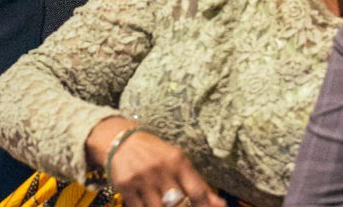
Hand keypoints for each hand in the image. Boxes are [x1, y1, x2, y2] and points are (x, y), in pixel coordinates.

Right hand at [83, 118, 224, 206]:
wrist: (122, 141)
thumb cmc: (156, 153)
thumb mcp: (178, 161)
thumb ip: (198, 184)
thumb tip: (220, 204)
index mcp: (178, 161)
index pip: (197, 191)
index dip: (205, 206)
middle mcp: (161, 169)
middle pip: (178, 204)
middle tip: (181, 204)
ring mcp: (142, 179)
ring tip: (165, 203)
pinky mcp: (125, 187)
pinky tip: (150, 204)